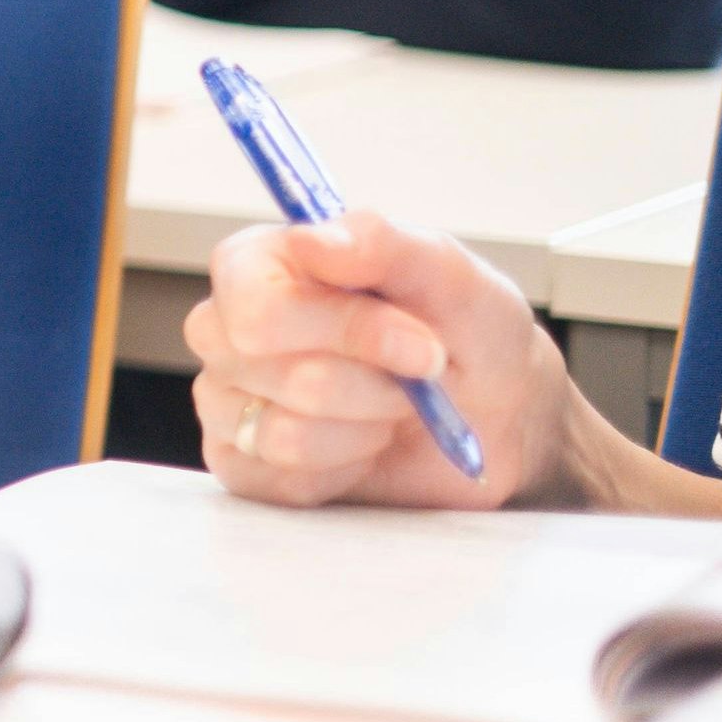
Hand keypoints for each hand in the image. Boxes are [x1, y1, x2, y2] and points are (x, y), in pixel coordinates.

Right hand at [187, 210, 573, 509]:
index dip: (343, 329)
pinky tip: (364, 445)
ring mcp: (226, 401)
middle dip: (368, 382)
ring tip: (391, 408)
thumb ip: (384, 244)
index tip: (418, 341)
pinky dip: (345, 469)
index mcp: (259, 265)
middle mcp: (226, 330)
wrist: (495, 414)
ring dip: (365, 427)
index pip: (256, 304)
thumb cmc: (465, 332)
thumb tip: (310, 238)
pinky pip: (282, 483)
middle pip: (272, 370)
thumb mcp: (451, 276)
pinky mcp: (241, 465)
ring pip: (283, 433)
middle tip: (414, 374)